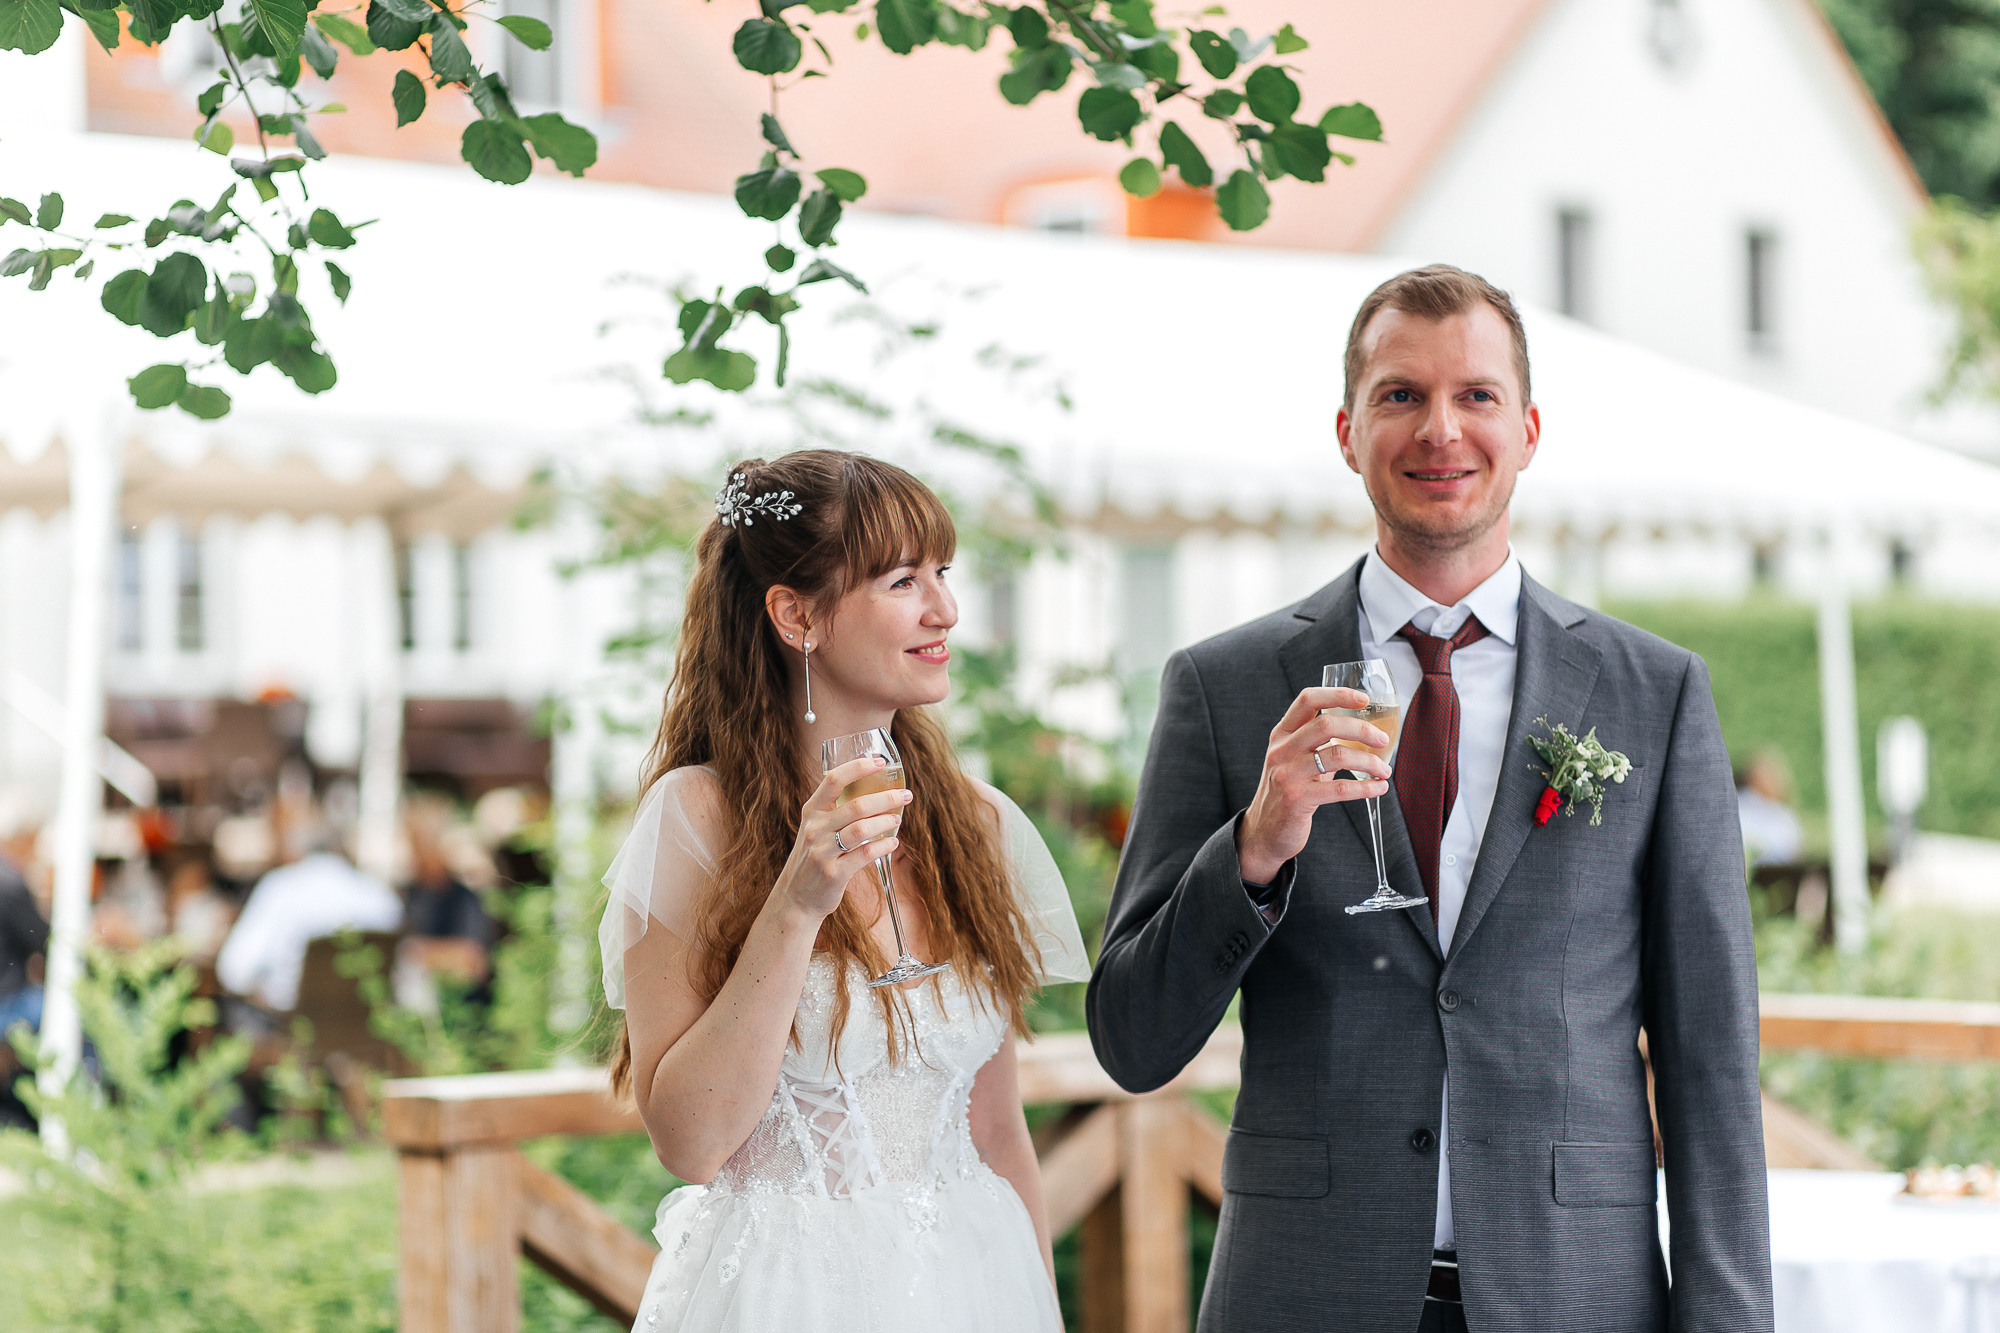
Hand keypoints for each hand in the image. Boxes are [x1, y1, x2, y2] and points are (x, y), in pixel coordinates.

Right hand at [773, 755, 911, 919]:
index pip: (833, 780)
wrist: (796, 898)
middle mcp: (814, 829)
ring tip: (897, 819)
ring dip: (886, 821)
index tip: (880, 762)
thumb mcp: (815, 830)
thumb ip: (835, 812)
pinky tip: (892, 843)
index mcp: (811, 812)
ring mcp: (822, 852)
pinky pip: (865, 854)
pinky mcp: (834, 873)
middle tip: (905, 796)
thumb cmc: (814, 859)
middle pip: (856, 805)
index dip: (858, 767)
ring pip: (862, 829)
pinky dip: (883, 846)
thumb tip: (875, 793)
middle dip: (886, 797)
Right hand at [1236, 686, 1390, 883]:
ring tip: (1384, 770)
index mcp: (1282, 734)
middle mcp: (1281, 750)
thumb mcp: (1295, 759)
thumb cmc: (1288, 791)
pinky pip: (1339, 789)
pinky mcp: (1296, 799)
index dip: (1338, 694)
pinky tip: (1378, 788)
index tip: (1364, 699)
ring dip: (1369, 761)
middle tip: (1382, 740)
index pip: (1308, 700)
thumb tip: (1363, 730)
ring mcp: (1287, 774)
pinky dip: (1365, 787)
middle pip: (1326, 724)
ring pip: (1338, 755)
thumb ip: (1318, 743)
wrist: (1264, 831)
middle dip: (1362, 729)